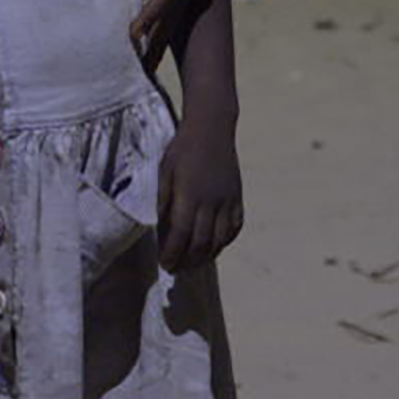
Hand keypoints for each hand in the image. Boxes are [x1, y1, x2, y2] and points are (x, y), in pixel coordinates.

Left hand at [157, 107, 242, 273]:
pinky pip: (234, 228)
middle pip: (201, 242)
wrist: (212, 128)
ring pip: (219, 240)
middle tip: (176, 270)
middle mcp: (211, 201)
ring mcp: (228, 200)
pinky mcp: (238, 198)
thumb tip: (161, 228)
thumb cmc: (182, 149)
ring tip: (192, 264)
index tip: (165, 264)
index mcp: (189, 194)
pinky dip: (224, 242)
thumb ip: (163, 201)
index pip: (181, 234)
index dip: (173, 253)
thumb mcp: (165, 172)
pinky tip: (214, 248)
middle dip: (187, 261)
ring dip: (206, 257)